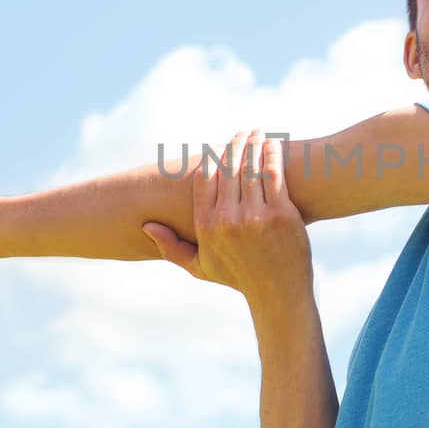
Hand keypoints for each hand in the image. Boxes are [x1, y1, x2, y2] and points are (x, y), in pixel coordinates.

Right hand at [141, 127, 313, 308]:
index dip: (212, 157)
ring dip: (254, 143)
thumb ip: (171, 247)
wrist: (278, 295)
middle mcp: (227, 219)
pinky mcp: (280, 214)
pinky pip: (273, 174)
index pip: (203, 178)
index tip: (219, 148)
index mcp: (206, 226)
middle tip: (243, 133)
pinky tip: (273, 145)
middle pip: (227, 168)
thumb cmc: (238, 279)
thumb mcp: (200, 267)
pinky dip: (272, 155)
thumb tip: (148, 225)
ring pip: (250, 167)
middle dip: (235, 144)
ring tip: (258, 133)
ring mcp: (255, 216)